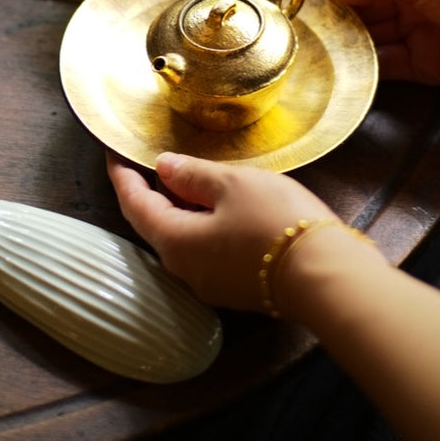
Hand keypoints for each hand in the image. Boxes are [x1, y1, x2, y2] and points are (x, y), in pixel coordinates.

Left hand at [107, 150, 334, 310]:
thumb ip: (193, 174)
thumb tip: (164, 168)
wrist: (326, 276)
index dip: (121, 175)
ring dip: (179, 207)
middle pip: (155, 224)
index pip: (133, 204)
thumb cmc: (275, 223)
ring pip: (183, 238)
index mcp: (174, 242)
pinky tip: (218, 205)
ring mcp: (210, 284)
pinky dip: (202, 224)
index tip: (113, 152)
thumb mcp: (231, 184)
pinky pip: (206, 250)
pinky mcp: (236, 288)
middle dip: (151, 190)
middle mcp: (184, 270)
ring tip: (186, 176)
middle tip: (149, 159)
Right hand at [309, 0, 439, 93]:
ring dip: (341, 43)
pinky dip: (364, 68)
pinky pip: (385, 65)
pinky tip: (340, 72)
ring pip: (366, 35)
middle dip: (326, 14)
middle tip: (290, 28)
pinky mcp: (423, 63)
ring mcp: (414, 28)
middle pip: (356, 3)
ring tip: (306, 52)